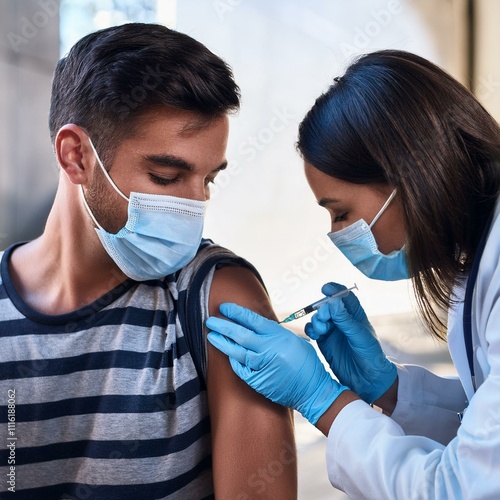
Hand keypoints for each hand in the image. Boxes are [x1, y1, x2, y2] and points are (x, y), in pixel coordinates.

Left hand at [206, 303, 347, 424]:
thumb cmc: (306, 363)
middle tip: (211, 320)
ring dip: (222, 343)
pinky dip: (233, 361)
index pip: (252, 320)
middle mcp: (268, 349)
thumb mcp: (293, 339)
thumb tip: (255, 325)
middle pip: (240, 334)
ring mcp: (262, 366)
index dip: (236, 312)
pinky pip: (241, 369)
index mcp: (278, 336)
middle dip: (223, 326)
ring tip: (211, 336)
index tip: (224, 307)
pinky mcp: (258, 381)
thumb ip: (274, 332)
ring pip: (236, 351)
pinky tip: (227, 355)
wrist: (312, 389)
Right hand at [305, 283, 396, 403]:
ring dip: (317, 321)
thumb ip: (346, 320)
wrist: (368, 382)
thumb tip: (334, 302)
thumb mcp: (360, 337)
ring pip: (319, 318)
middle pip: (328, 307)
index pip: (344, 297)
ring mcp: (332, 331)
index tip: (326, 289)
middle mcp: (342, 321)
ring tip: (321, 330)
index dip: (335, 290)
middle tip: (324, 317)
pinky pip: (313, 331)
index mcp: (355, 316)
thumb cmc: (371, 357)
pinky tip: (314, 335)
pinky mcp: (324, 342)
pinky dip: (310, 330)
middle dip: (323, 309)